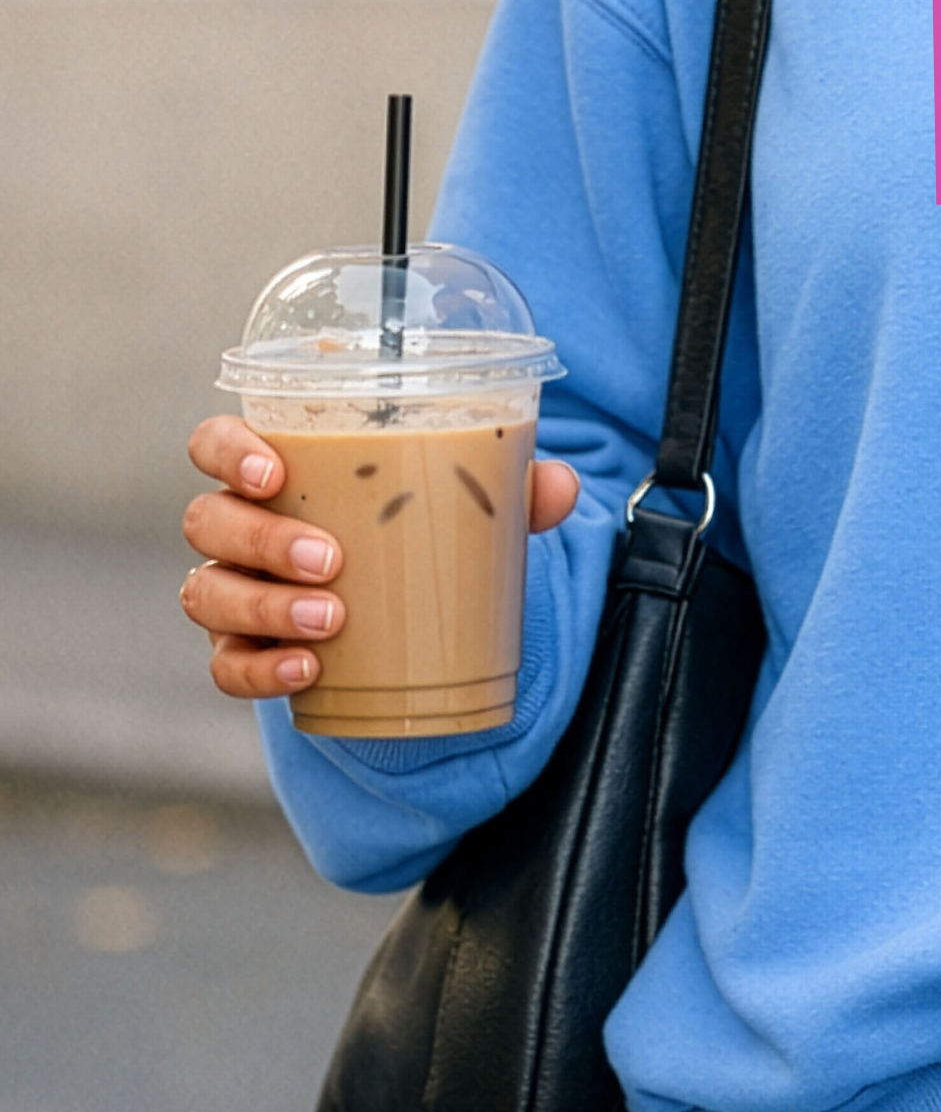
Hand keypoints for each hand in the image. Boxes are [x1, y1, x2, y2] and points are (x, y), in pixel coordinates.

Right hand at [180, 415, 580, 700]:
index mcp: (278, 468)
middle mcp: (239, 526)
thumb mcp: (461, 500)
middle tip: (331, 560)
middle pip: (209, 521)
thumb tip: (560, 484)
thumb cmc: (412, 525)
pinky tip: (306, 670)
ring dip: (265, 606)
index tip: (276, 472)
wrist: (402, 603)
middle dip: (263, 540)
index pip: (215, 442)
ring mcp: (234, 589)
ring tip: (331, 619)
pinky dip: (261, 669)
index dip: (230, 451)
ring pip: (208, 594)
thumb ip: (510, 486)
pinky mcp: (243, 649)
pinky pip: (226, 665)